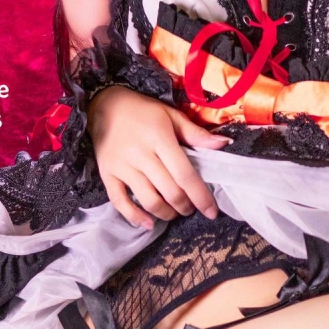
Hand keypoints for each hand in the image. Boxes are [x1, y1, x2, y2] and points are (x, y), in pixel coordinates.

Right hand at [89, 85, 227, 227]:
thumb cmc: (142, 111)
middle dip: (185, 206)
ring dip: (166, 213)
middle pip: (169, 191)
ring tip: (174, 213)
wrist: (103, 104)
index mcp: (159, 138)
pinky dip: (134, 217)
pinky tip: (149, 224)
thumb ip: (196, 133)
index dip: (201, 196)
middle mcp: (140, 154)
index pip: (185, 174)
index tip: (212, 211)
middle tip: (191, 208)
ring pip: (148, 200)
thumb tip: (224, 144)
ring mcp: (122, 166)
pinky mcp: (107, 174)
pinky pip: (119, 201)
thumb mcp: (170, 115)